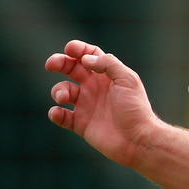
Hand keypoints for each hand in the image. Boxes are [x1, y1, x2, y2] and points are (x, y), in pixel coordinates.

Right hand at [45, 40, 156, 166]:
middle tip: (51, 64)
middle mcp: (96, 89)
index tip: (69, 49)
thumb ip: (108, 64)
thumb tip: (86, 59)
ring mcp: (88, 106)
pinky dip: (55, 113)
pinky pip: (62, 116)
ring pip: (63, 91)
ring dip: (58, 90)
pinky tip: (58, 112)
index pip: (90, 56)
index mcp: (108, 76)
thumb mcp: (128, 79)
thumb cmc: (135, 108)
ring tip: (63, 97)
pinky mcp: (82, 124)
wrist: (138, 140)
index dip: (79, 50)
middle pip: (72, 69)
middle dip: (60, 63)